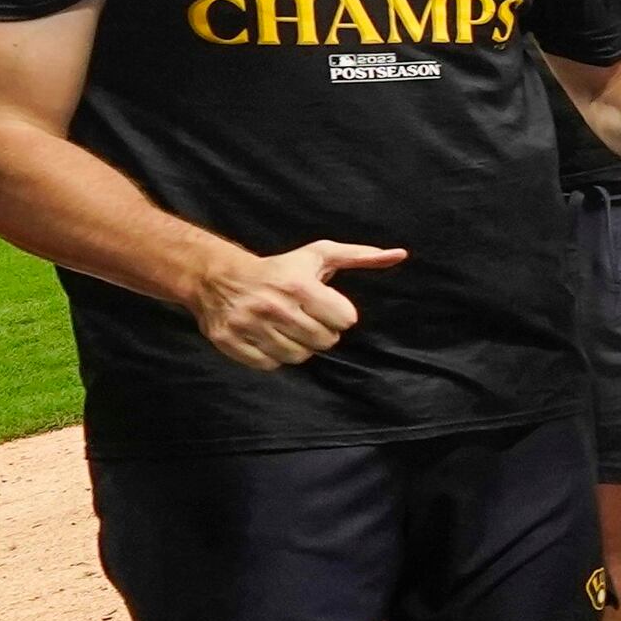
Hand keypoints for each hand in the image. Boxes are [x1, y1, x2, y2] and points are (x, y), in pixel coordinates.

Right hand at [190, 237, 401, 370]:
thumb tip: (400, 255)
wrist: (219, 278)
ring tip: (289, 329)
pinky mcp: (229, 341)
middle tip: (307, 319)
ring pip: (298, 357)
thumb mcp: (319, 255)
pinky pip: (269, 365)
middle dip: (322, 332)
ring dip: (299, 346)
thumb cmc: (280, 268)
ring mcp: (248, 325)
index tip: (327, 308)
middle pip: (324, 342)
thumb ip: (360, 256)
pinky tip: (269, 337)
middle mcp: (273, 306)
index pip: (345, 321)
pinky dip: (274, 356)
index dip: (340, 316)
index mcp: (298, 285)